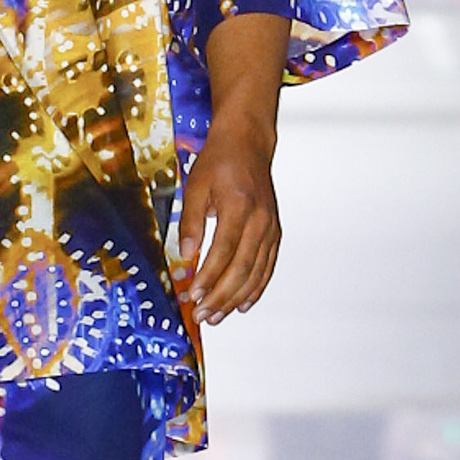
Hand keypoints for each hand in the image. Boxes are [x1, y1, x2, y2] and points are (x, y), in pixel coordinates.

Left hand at [175, 111, 280, 324]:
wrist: (247, 143)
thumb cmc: (218, 162)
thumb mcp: (195, 187)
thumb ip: (190, 222)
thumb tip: (185, 255)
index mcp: (239, 206)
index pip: (223, 251)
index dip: (208, 277)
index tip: (193, 296)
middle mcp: (260, 219)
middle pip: (242, 268)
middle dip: (221, 296)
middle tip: (202, 315)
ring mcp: (270, 227)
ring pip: (256, 272)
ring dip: (236, 298)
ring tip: (217, 316)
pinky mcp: (274, 232)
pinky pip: (267, 266)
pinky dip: (256, 288)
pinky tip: (243, 304)